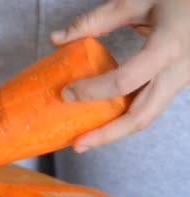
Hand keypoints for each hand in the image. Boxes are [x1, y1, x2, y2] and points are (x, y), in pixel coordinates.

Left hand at [51, 0, 189, 152]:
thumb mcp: (136, 0)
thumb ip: (96, 20)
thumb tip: (56, 39)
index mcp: (168, 47)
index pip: (126, 80)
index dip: (94, 91)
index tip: (67, 93)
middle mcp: (179, 71)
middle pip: (141, 116)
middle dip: (106, 135)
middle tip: (76, 144)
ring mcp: (182, 81)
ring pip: (148, 116)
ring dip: (115, 131)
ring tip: (86, 139)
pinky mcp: (178, 83)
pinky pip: (151, 106)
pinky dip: (126, 116)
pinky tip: (103, 119)